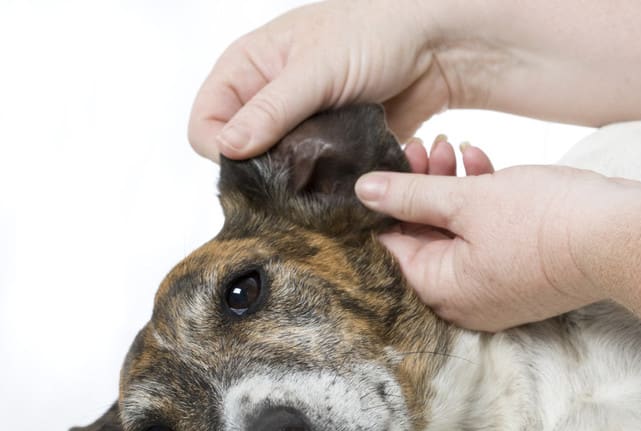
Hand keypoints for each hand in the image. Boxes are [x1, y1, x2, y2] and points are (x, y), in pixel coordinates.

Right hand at [189, 0, 456, 160]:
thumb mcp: (315, 69)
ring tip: (320, 180)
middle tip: (293, 179)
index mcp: (246, 69)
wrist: (434, 47)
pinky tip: (339, 185)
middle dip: (261, 171)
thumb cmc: (373, 34)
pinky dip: (321, 186)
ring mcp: (298, 128)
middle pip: (239, 155)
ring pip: (276, 173)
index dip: (222, 148)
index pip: (205, 123)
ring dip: (294, 183)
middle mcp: (266, 100)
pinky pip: (312, 180)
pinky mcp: (329, 150)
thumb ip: (272, 110)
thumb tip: (228, 148)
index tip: (255, 163)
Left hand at [359, 140, 640, 330]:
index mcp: (442, 291)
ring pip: (457, 236)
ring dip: (452, 190)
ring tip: (453, 148)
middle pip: (425, 241)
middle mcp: (465, 301)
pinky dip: (482, 205)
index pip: (391, 249)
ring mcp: (496, 290)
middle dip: (422, 189)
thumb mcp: (468, 199)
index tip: (387, 165)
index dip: (384, 204)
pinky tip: (484, 165)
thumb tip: (365, 191)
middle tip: (425, 147)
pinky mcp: (522, 274)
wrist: (623, 238)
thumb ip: (412, 194)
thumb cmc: (545, 223)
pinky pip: (487, 240)